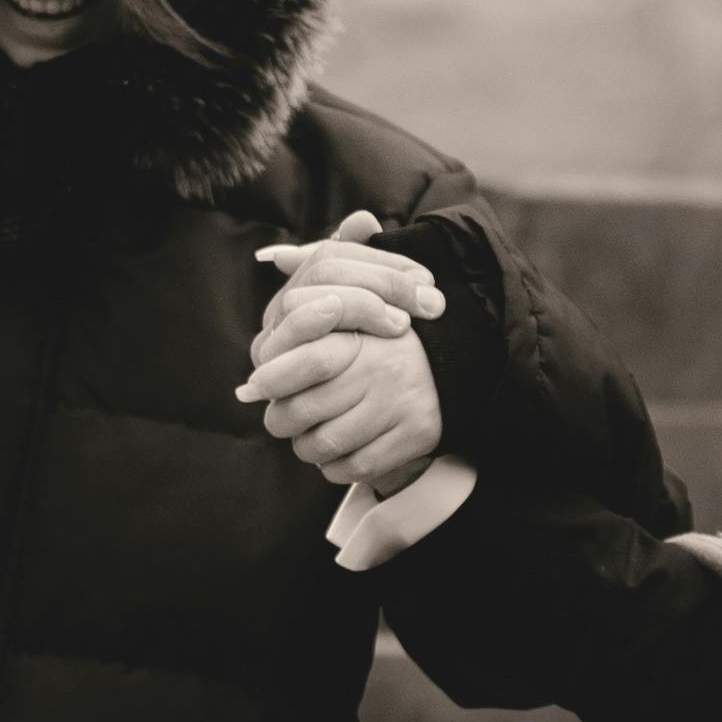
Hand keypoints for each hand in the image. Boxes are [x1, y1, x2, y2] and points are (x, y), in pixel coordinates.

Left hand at [248, 211, 445, 495]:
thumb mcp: (360, 288)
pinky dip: (337, 466)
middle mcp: (380, 369)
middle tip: (280, 418)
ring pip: (326, 444)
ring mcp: (399, 403)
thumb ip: (316, 269)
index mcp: (361, 336)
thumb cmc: (389, 328)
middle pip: (303, 411)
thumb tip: (277, 255)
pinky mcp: (416, 435)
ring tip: (306, 438)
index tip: (260, 385)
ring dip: (307, 446)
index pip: (304, 361)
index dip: (275, 378)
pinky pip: (357, 466)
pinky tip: (335, 455)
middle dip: (282, 419)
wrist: (460, 353)